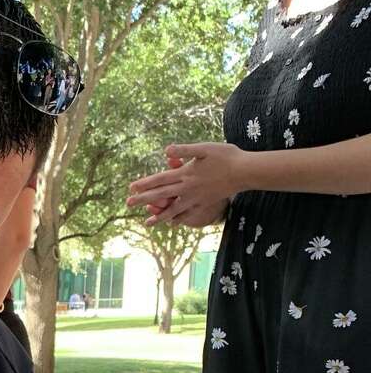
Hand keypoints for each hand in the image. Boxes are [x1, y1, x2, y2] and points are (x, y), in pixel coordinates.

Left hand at [126, 143, 246, 227]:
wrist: (244, 172)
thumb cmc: (226, 156)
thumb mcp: (204, 148)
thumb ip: (184, 150)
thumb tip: (166, 150)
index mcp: (185, 173)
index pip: (160, 179)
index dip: (145, 184)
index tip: (131, 188)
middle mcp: (187, 188)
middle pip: (161, 196)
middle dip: (144, 200)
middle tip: (128, 205)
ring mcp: (196, 198)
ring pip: (173, 210)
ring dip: (159, 216)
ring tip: (147, 223)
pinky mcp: (205, 203)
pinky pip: (188, 214)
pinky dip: (179, 219)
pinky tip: (172, 224)